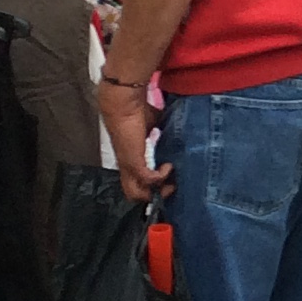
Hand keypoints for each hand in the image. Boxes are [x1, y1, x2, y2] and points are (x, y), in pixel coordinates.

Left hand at [97, 74, 170, 203]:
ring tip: (171, 182)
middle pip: (135, 195)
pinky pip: (148, 180)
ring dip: (158, 191)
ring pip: (137, 193)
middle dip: (155, 196)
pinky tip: (168, 166)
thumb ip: (161, 130)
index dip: (152, 186)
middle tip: (171, 187)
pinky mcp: (134, 163)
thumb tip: (177, 126)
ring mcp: (129, 166)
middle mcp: (127, 166)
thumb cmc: (136, 111)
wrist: (124, 105)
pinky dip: (161, 177)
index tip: (169, 181)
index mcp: (131, 159)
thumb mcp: (153, 124)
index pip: (137, 183)